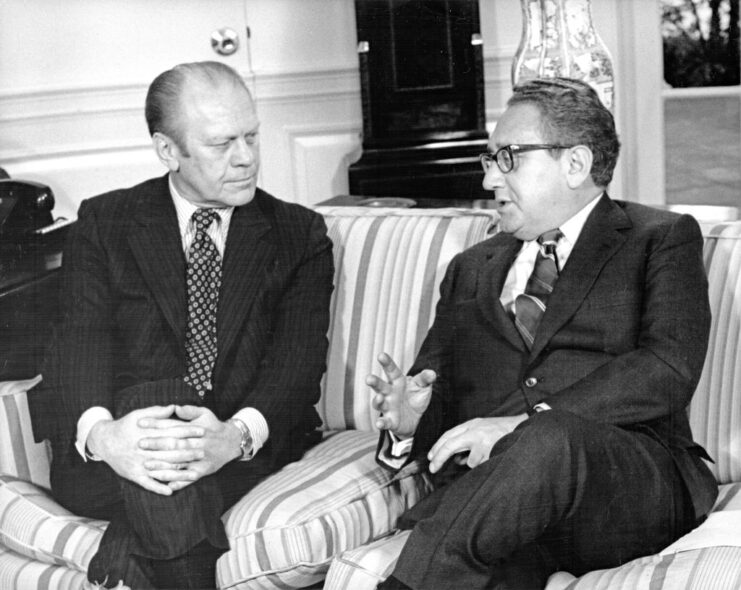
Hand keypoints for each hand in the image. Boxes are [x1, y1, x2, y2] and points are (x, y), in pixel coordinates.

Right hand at [88, 405, 204, 494]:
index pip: (173, 432)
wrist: (104, 441)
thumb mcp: (139, 414)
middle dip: (188, 452)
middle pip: (171, 452)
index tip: (203, 431)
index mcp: (148, 434)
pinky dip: (159, 488)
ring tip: (195, 475)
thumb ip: (157, 412)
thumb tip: (174, 407)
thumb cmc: (124, 426)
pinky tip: (171, 490)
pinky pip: (148, 484)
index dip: (189, 432)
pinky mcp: (133, 475)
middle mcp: (145, 450)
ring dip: (180, 473)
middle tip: (203, 453)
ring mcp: (139, 464)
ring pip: (163, 469)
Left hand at [138, 405, 241, 490]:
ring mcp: (201, 458)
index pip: (173, 425)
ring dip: (163, 465)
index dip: (156, 423)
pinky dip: (179, 482)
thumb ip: (189, 411)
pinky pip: (190, 478)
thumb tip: (175, 408)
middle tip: (139, 444)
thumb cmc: (213, 426)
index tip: (140, 423)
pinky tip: (166, 485)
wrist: (232, 442)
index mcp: (196, 429)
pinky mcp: (204, 470)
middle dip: (157, 444)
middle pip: (175, 444)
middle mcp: (198, 444)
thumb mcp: (205, 414)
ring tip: (147, 466)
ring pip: (180, 463)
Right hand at [368, 352, 435, 437]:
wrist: (417, 419)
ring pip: (379, 403)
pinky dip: (381, 423)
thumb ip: (425, 379)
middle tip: (369, 378)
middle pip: (380, 386)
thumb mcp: (423, 386)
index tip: (381, 355)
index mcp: (397, 381)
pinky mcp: (390, 421)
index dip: (386, 363)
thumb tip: (432, 373)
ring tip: (379, 398)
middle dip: (374, 382)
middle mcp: (390, 393)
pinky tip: (380, 423)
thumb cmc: (416, 397)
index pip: (391, 370)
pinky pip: (384, 422)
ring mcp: (388, 407)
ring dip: (377, 401)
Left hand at [427, 415, 527, 473]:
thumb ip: (468, 442)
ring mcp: (484, 442)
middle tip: (433, 469)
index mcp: (472, 424)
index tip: (430, 458)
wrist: (525, 428)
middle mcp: (475, 431)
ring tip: (490, 454)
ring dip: (476, 463)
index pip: (448, 435)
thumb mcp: (483, 430)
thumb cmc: (503, 430)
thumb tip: (457, 460)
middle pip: (450, 445)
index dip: (437, 447)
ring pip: (470, 461)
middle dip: (439, 458)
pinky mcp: (492, 452)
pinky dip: (486, 465)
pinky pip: (484, 465)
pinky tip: (495, 456)